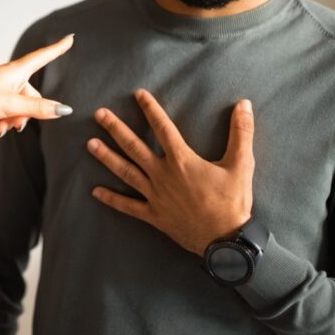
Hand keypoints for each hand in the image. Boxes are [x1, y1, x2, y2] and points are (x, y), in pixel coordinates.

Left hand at [0, 34, 74, 136]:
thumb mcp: (11, 105)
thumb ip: (38, 108)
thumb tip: (65, 110)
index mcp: (16, 71)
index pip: (43, 57)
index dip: (58, 49)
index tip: (70, 38)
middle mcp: (8, 76)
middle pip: (31, 94)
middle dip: (27, 112)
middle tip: (15, 125)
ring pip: (17, 105)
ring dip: (13, 119)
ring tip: (1, 129)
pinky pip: (4, 109)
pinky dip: (2, 119)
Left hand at [87, 89, 255, 255]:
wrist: (226, 240)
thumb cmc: (233, 202)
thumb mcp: (242, 164)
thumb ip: (241, 132)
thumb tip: (244, 104)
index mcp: (182, 161)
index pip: (162, 128)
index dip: (150, 109)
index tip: (138, 94)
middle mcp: (163, 175)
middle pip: (134, 147)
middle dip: (115, 129)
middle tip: (99, 114)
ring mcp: (155, 196)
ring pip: (126, 172)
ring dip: (107, 157)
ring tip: (90, 144)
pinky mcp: (153, 215)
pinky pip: (128, 206)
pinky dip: (111, 199)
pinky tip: (95, 192)